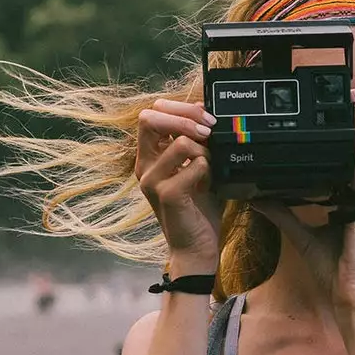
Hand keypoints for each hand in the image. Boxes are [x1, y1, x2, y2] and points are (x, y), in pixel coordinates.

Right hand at [135, 98, 220, 267]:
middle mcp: (144, 165)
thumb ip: (197, 140)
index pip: (152, 112)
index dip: (180, 107)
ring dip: (205, 150)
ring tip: (211, 167)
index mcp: (149, 156)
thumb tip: (204, 110)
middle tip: (209, 130)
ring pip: (180, 142)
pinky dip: (209, 170)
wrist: (197, 247)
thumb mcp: (198, 166)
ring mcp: (151, 180)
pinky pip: (194, 165)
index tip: (205, 117)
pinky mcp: (166, 195)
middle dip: (185, 117)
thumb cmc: (199, 206)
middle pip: (150, 118)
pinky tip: (209, 184)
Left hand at [252, 90, 354, 316]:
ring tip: (353, 104)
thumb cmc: (334, 272)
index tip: (341, 113)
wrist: (350, 297)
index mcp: (353, 202)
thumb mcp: (302, 235)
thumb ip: (281, 213)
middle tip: (350, 95)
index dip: (349, 136)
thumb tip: (257, 196)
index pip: (351, 162)